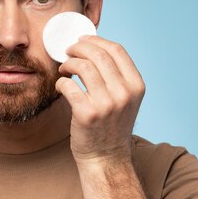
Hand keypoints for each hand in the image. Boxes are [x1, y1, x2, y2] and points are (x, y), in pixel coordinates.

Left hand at [55, 35, 145, 164]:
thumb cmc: (111, 126)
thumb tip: (93, 47)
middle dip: (79, 48)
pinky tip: (61, 86)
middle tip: (68, 51)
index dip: (97, 40)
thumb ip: (117, 76)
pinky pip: (69, 86)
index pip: (117, 50)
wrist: (106, 158)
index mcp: (136, 86)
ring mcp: (107, 104)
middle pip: (98, 55)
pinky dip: (61, 82)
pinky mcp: (87, 114)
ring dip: (69, 63)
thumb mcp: (125, 99)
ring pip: (83, 67)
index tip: (83, 40)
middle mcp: (124, 94)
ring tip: (64, 68)